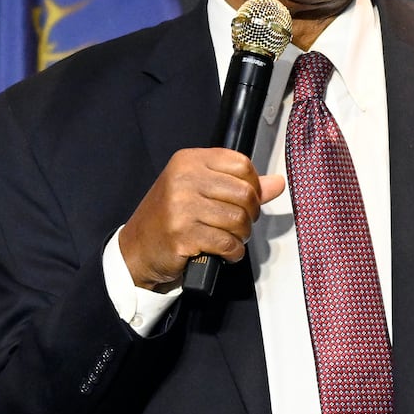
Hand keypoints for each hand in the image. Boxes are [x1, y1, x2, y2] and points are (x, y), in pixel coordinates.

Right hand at [117, 148, 285, 290]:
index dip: (253, 186)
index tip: (246, 200)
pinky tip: (225, 253)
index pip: (241, 164)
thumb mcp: (200, 191)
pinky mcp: (182, 234)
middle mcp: (184, 178)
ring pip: (238, 219)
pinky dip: (233, 252)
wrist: (137, 249)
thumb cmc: (170, 217)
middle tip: (240, 224)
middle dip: (250, 215)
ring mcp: (181, 206)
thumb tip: (277, 183)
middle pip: (244, 193)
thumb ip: (240, 185)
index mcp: (189, 160)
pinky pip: (227, 242)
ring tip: (231, 239)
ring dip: (242, 236)